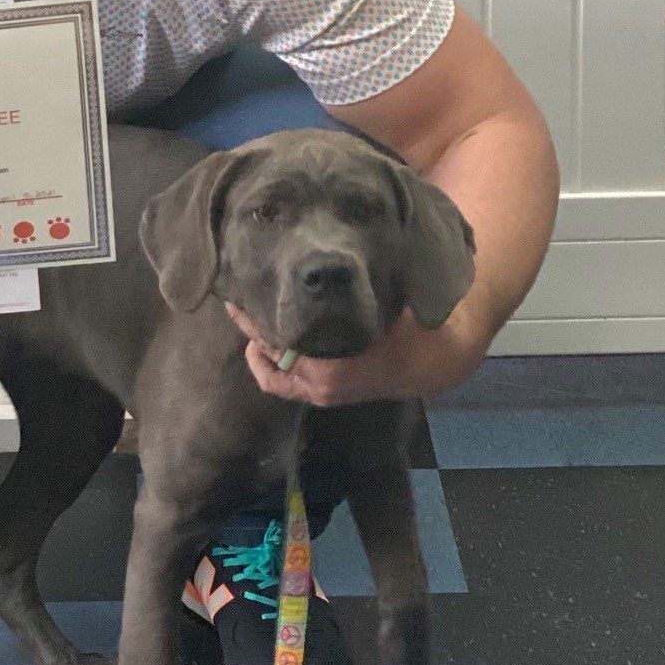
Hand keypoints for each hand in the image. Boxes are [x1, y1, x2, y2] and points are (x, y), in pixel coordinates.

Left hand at [224, 301, 485, 406]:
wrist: (428, 363)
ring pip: (274, 378)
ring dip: (259, 352)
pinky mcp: (323, 395)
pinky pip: (286, 385)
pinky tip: (268, 340)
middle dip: (252, 334)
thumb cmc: (406, 330)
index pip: (277, 347)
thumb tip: (320, 268)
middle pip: (269, 362)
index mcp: (330, 371)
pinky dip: (272, 365)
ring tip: (248, 321)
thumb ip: (349, 295)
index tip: (240, 299)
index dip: (255, 324)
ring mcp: (320, 395)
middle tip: (236, 304)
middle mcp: (319, 389)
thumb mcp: (383, 307)